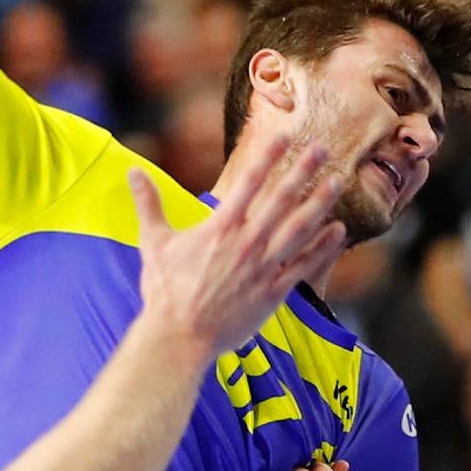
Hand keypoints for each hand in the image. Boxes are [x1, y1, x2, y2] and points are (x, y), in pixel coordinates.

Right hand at [130, 134, 345, 361]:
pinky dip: (323, 248)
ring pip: (299, 230)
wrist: (180, 336)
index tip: (285, 135)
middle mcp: (246, 243)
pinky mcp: (274, 293)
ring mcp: (263, 268)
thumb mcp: (154, 242)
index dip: (268, 156)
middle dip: (303, 172)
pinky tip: (338, 231)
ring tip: (336, 183)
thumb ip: (149, 204)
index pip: (249, 182)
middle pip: (281, 200)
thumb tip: (131, 171)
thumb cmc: (165, 290)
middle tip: (323, 149)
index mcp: (220, 228)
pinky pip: (304, 266)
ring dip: (319, 204)